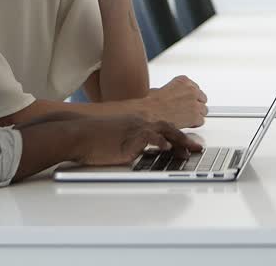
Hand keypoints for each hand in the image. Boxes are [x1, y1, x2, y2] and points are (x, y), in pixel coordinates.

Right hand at [73, 115, 201, 165]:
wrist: (79, 135)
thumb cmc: (93, 139)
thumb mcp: (117, 139)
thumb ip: (131, 142)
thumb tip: (139, 151)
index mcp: (137, 123)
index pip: (163, 128)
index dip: (177, 136)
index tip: (188, 144)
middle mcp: (139, 124)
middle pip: (169, 128)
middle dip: (185, 140)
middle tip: (197, 148)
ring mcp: (134, 130)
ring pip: (164, 131)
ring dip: (179, 142)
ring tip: (189, 151)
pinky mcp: (128, 138)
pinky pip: (148, 138)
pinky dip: (160, 142)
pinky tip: (167, 147)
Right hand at [133, 75, 208, 128]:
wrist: (149, 114)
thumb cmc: (151, 103)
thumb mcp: (163, 88)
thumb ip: (174, 90)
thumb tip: (176, 96)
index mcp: (184, 81)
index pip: (196, 88)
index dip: (191, 97)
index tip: (187, 102)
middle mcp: (192, 90)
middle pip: (202, 99)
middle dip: (196, 105)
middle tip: (186, 111)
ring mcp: (195, 103)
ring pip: (204, 110)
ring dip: (196, 115)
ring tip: (185, 118)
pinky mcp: (195, 116)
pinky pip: (201, 121)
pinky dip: (194, 124)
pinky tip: (186, 124)